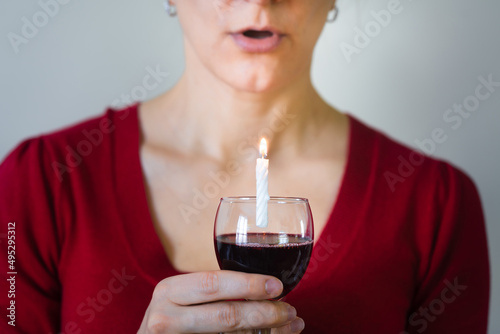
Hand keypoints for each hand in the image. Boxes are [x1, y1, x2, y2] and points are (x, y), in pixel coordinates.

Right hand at [137, 270, 304, 332]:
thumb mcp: (181, 300)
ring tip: (290, 326)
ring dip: (267, 333)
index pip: (213, 284)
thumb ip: (212, 292)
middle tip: (290, 310)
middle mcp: (165, 318)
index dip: (248, 285)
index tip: (277, 286)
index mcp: (169, 291)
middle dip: (264, 313)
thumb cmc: (172, 320)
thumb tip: (264, 287)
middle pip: (225, 315)